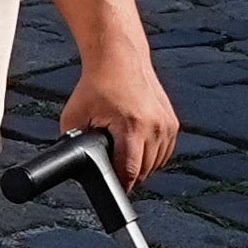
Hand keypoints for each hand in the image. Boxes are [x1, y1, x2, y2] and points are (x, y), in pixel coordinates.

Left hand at [66, 42, 180, 183]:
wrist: (119, 58)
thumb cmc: (98, 84)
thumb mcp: (74, 117)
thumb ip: (74, 144)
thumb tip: (76, 164)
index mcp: (132, 126)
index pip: (130, 172)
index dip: (119, 185)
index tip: (111, 189)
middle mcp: (154, 126)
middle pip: (145, 172)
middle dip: (128, 175)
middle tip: (112, 167)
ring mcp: (166, 124)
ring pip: (157, 164)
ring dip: (142, 166)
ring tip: (124, 154)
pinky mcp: (173, 122)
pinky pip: (165, 152)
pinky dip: (152, 155)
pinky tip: (138, 146)